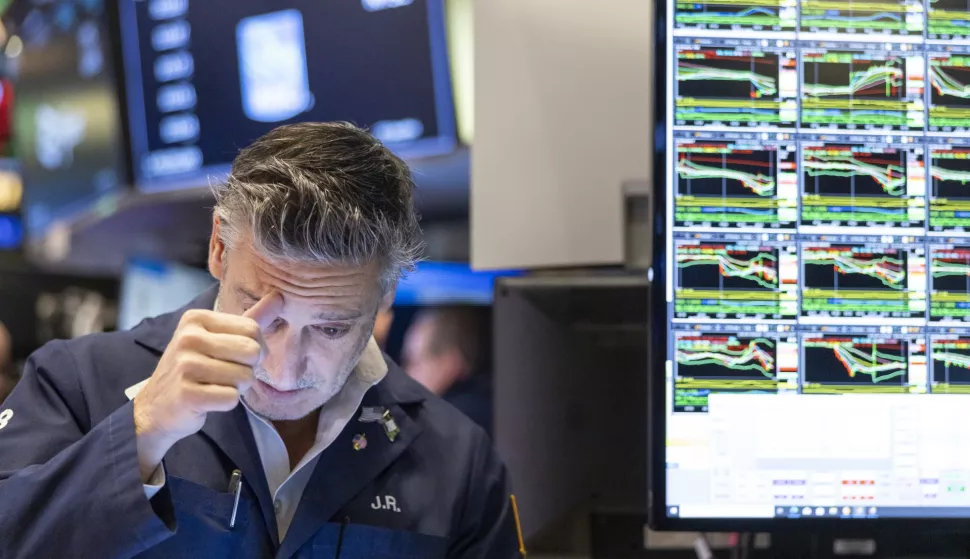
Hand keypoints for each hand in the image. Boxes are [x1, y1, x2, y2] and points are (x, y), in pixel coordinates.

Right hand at [133, 292, 281, 481]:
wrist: (156, 407)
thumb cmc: (194, 369)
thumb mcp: (217, 338)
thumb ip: (250, 319)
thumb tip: (280, 297)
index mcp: (196, 318)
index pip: (253, 328)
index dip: (256, 348)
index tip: (237, 358)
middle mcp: (188, 337)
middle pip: (252, 352)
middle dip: (248, 369)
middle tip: (226, 375)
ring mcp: (185, 365)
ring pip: (245, 377)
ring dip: (237, 388)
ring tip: (215, 386)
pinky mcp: (187, 394)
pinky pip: (232, 398)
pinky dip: (226, 403)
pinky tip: (207, 400)